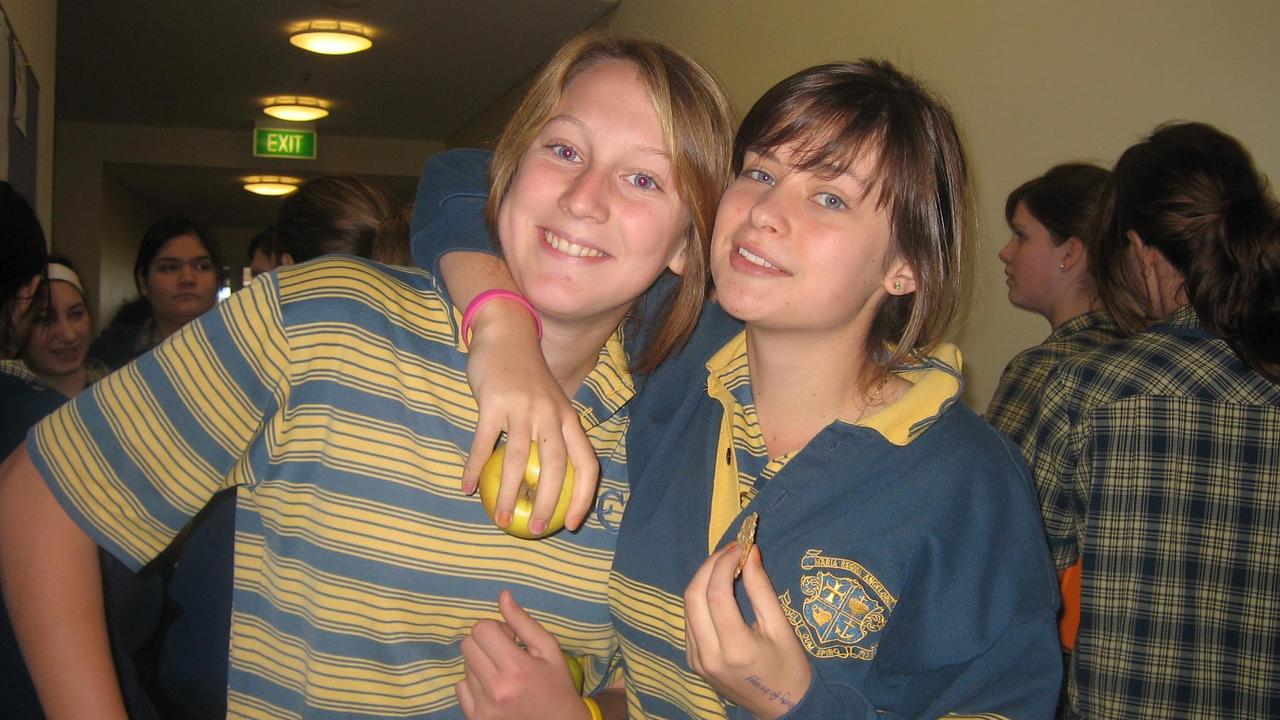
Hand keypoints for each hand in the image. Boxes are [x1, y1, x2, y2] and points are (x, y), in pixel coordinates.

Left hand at [456, 590, 590, 719]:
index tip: (511, 638)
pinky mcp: (476, 718)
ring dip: (481, 663)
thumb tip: (503, 595)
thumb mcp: (549, 649)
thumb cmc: (557, 685)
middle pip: (468, 644)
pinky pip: (460, 687)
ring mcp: (483, 707)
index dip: (496, 628)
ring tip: (503, 673)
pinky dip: (474, 684)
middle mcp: (496, 689)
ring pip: (465, 665)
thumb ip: (524, 622)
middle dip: (485, 642)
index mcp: (516, 668)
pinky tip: (494, 689)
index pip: (481, 629)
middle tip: (505, 652)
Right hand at [463, 304, 599, 534]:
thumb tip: (548, 483)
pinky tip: (466, 487)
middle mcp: (551, 414)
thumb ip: (551, 435)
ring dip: (509, 494)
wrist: (505, 334)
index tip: (570, 523)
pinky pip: (484, 443)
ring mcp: (524, 407)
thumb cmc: (526, 377)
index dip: (583, 497)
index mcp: (569, 419)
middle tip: (533, 529)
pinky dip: (475, 468)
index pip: (587, 464)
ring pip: (519, 461)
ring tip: (500, 519)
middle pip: (556, 467)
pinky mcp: (494, 402)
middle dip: (547, 504)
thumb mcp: (548, 403)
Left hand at [684, 544, 811, 718]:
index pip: (716, 593)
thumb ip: (762, 589)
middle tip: (730, 551)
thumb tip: (749, 551)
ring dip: (703, 580)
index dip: (724, 563)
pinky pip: (689, 621)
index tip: (739, 546)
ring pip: (687, 607)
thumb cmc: (789, 668)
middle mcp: (708, 656)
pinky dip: (700, 599)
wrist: (782, 708)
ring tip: (725, 564)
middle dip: (709, 566)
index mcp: (735, 648)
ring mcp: (696, 661)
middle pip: (693, 597)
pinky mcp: (693, 662)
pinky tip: (717, 588)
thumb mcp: (781, 628)